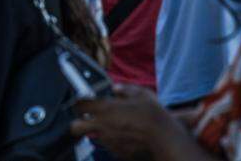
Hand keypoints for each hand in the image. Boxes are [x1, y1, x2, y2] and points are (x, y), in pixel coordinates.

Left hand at [70, 84, 194, 158]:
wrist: (165, 137)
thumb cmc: (153, 114)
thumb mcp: (141, 93)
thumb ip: (125, 90)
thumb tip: (116, 89)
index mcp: (104, 108)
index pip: (78, 105)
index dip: (79, 103)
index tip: (83, 102)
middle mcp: (102, 125)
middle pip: (75, 127)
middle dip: (78, 122)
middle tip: (87, 118)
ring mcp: (108, 140)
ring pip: (91, 136)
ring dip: (97, 131)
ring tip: (111, 125)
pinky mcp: (116, 152)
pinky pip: (107, 145)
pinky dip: (110, 140)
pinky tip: (123, 135)